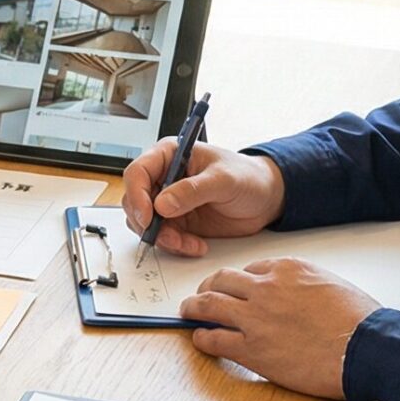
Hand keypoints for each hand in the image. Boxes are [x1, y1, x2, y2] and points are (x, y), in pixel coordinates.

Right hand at [120, 140, 285, 256]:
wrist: (265, 200)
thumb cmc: (248, 177)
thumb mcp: (223, 179)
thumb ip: (193, 190)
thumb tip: (163, 204)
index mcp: (170, 155)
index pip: (138, 172)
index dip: (137, 195)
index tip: (148, 216)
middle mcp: (163, 178)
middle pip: (135, 201)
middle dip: (148, 223)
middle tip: (169, 236)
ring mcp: (168, 202)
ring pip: (145, 224)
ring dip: (163, 238)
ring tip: (188, 243)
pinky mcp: (177, 222)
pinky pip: (162, 238)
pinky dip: (175, 246)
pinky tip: (196, 245)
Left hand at [178, 257, 377, 398]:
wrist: (364, 349)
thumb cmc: (359, 321)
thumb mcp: (332, 284)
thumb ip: (305, 284)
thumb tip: (296, 294)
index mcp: (287, 269)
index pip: (251, 269)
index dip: (241, 280)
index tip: (237, 288)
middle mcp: (265, 288)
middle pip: (223, 280)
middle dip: (209, 285)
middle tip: (203, 292)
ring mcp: (254, 318)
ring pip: (209, 304)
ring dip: (194, 306)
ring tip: (188, 310)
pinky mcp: (251, 348)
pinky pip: (214, 338)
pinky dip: (202, 337)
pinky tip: (200, 338)